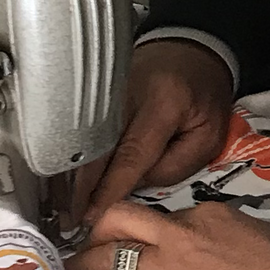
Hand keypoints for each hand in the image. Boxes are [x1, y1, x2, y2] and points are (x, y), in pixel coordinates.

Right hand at [76, 38, 234, 219]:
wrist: (193, 52)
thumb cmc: (205, 97)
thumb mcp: (208, 137)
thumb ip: (174, 167)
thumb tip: (133, 186)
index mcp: (162, 104)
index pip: (131, 153)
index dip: (109, 187)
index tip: (92, 214)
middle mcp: (127, 94)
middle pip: (96, 146)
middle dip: (81, 185)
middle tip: (68, 218)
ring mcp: (107, 90)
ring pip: (82, 139)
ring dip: (71, 173)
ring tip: (61, 205)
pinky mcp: (96, 91)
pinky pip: (82, 129)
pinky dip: (73, 156)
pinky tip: (64, 179)